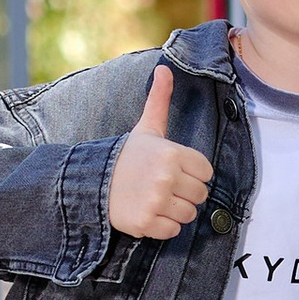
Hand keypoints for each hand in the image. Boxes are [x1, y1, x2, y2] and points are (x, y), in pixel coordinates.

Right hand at [107, 65, 212, 242]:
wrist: (92, 182)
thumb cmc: (126, 156)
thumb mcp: (146, 128)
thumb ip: (159, 100)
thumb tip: (165, 68)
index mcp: (172, 154)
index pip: (206, 172)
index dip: (192, 173)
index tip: (174, 171)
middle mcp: (166, 178)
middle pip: (200, 195)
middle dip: (185, 193)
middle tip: (163, 187)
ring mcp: (155, 202)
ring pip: (189, 215)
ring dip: (175, 211)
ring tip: (156, 199)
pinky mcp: (145, 223)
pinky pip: (172, 231)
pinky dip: (163, 227)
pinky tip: (148, 213)